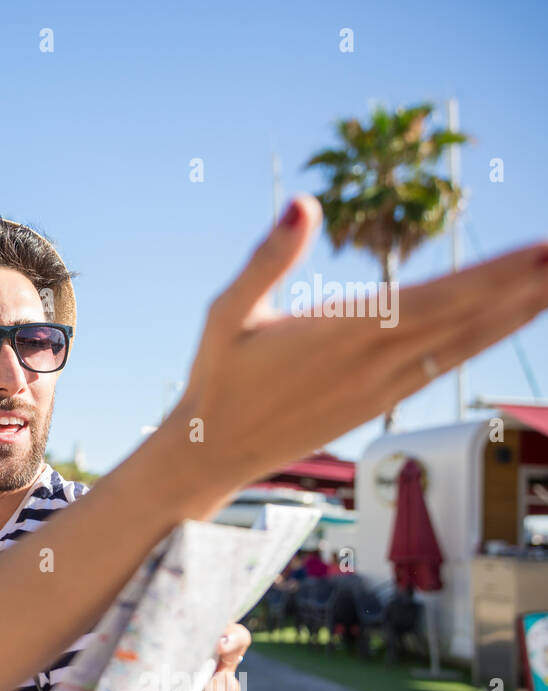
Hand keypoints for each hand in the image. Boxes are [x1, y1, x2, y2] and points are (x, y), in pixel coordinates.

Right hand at [170, 194, 547, 509]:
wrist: (214, 451)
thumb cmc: (216, 377)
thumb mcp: (225, 312)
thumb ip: (267, 257)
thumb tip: (303, 202)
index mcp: (336, 333)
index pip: (432, 300)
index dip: (494, 277)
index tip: (542, 251)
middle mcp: (370, 363)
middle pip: (465, 320)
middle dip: (526, 286)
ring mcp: (381, 387)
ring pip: (465, 344)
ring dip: (519, 312)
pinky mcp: (381, 401)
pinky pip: (447, 363)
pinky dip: (488, 337)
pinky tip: (514, 319)